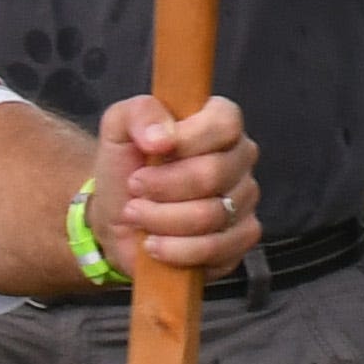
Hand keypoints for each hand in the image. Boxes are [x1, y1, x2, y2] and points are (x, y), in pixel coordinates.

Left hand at [89, 93, 261, 273]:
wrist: (118, 216)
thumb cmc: (126, 166)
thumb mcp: (118, 127)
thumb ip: (139, 113)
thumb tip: (161, 138)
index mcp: (219, 125)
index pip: (225, 123)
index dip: (188, 139)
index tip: (152, 151)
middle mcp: (241, 160)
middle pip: (213, 173)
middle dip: (162, 186)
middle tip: (135, 189)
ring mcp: (245, 201)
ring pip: (211, 215)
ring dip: (160, 219)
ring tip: (137, 215)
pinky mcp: (241, 238)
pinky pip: (217, 248)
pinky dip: (175, 250)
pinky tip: (154, 244)